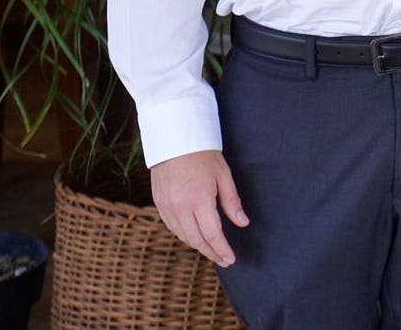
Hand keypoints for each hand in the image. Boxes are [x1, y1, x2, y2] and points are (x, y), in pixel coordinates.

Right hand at [150, 150, 248, 266]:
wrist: (174, 140)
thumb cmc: (203, 155)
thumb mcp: (224, 176)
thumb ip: (232, 202)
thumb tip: (242, 223)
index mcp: (198, 199)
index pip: (212, 233)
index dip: (222, 249)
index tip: (231, 258)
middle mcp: (180, 207)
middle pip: (196, 239)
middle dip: (212, 252)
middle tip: (224, 260)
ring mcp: (166, 207)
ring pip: (183, 236)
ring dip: (198, 246)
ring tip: (213, 251)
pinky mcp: (158, 204)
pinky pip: (172, 228)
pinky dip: (185, 235)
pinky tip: (195, 237)